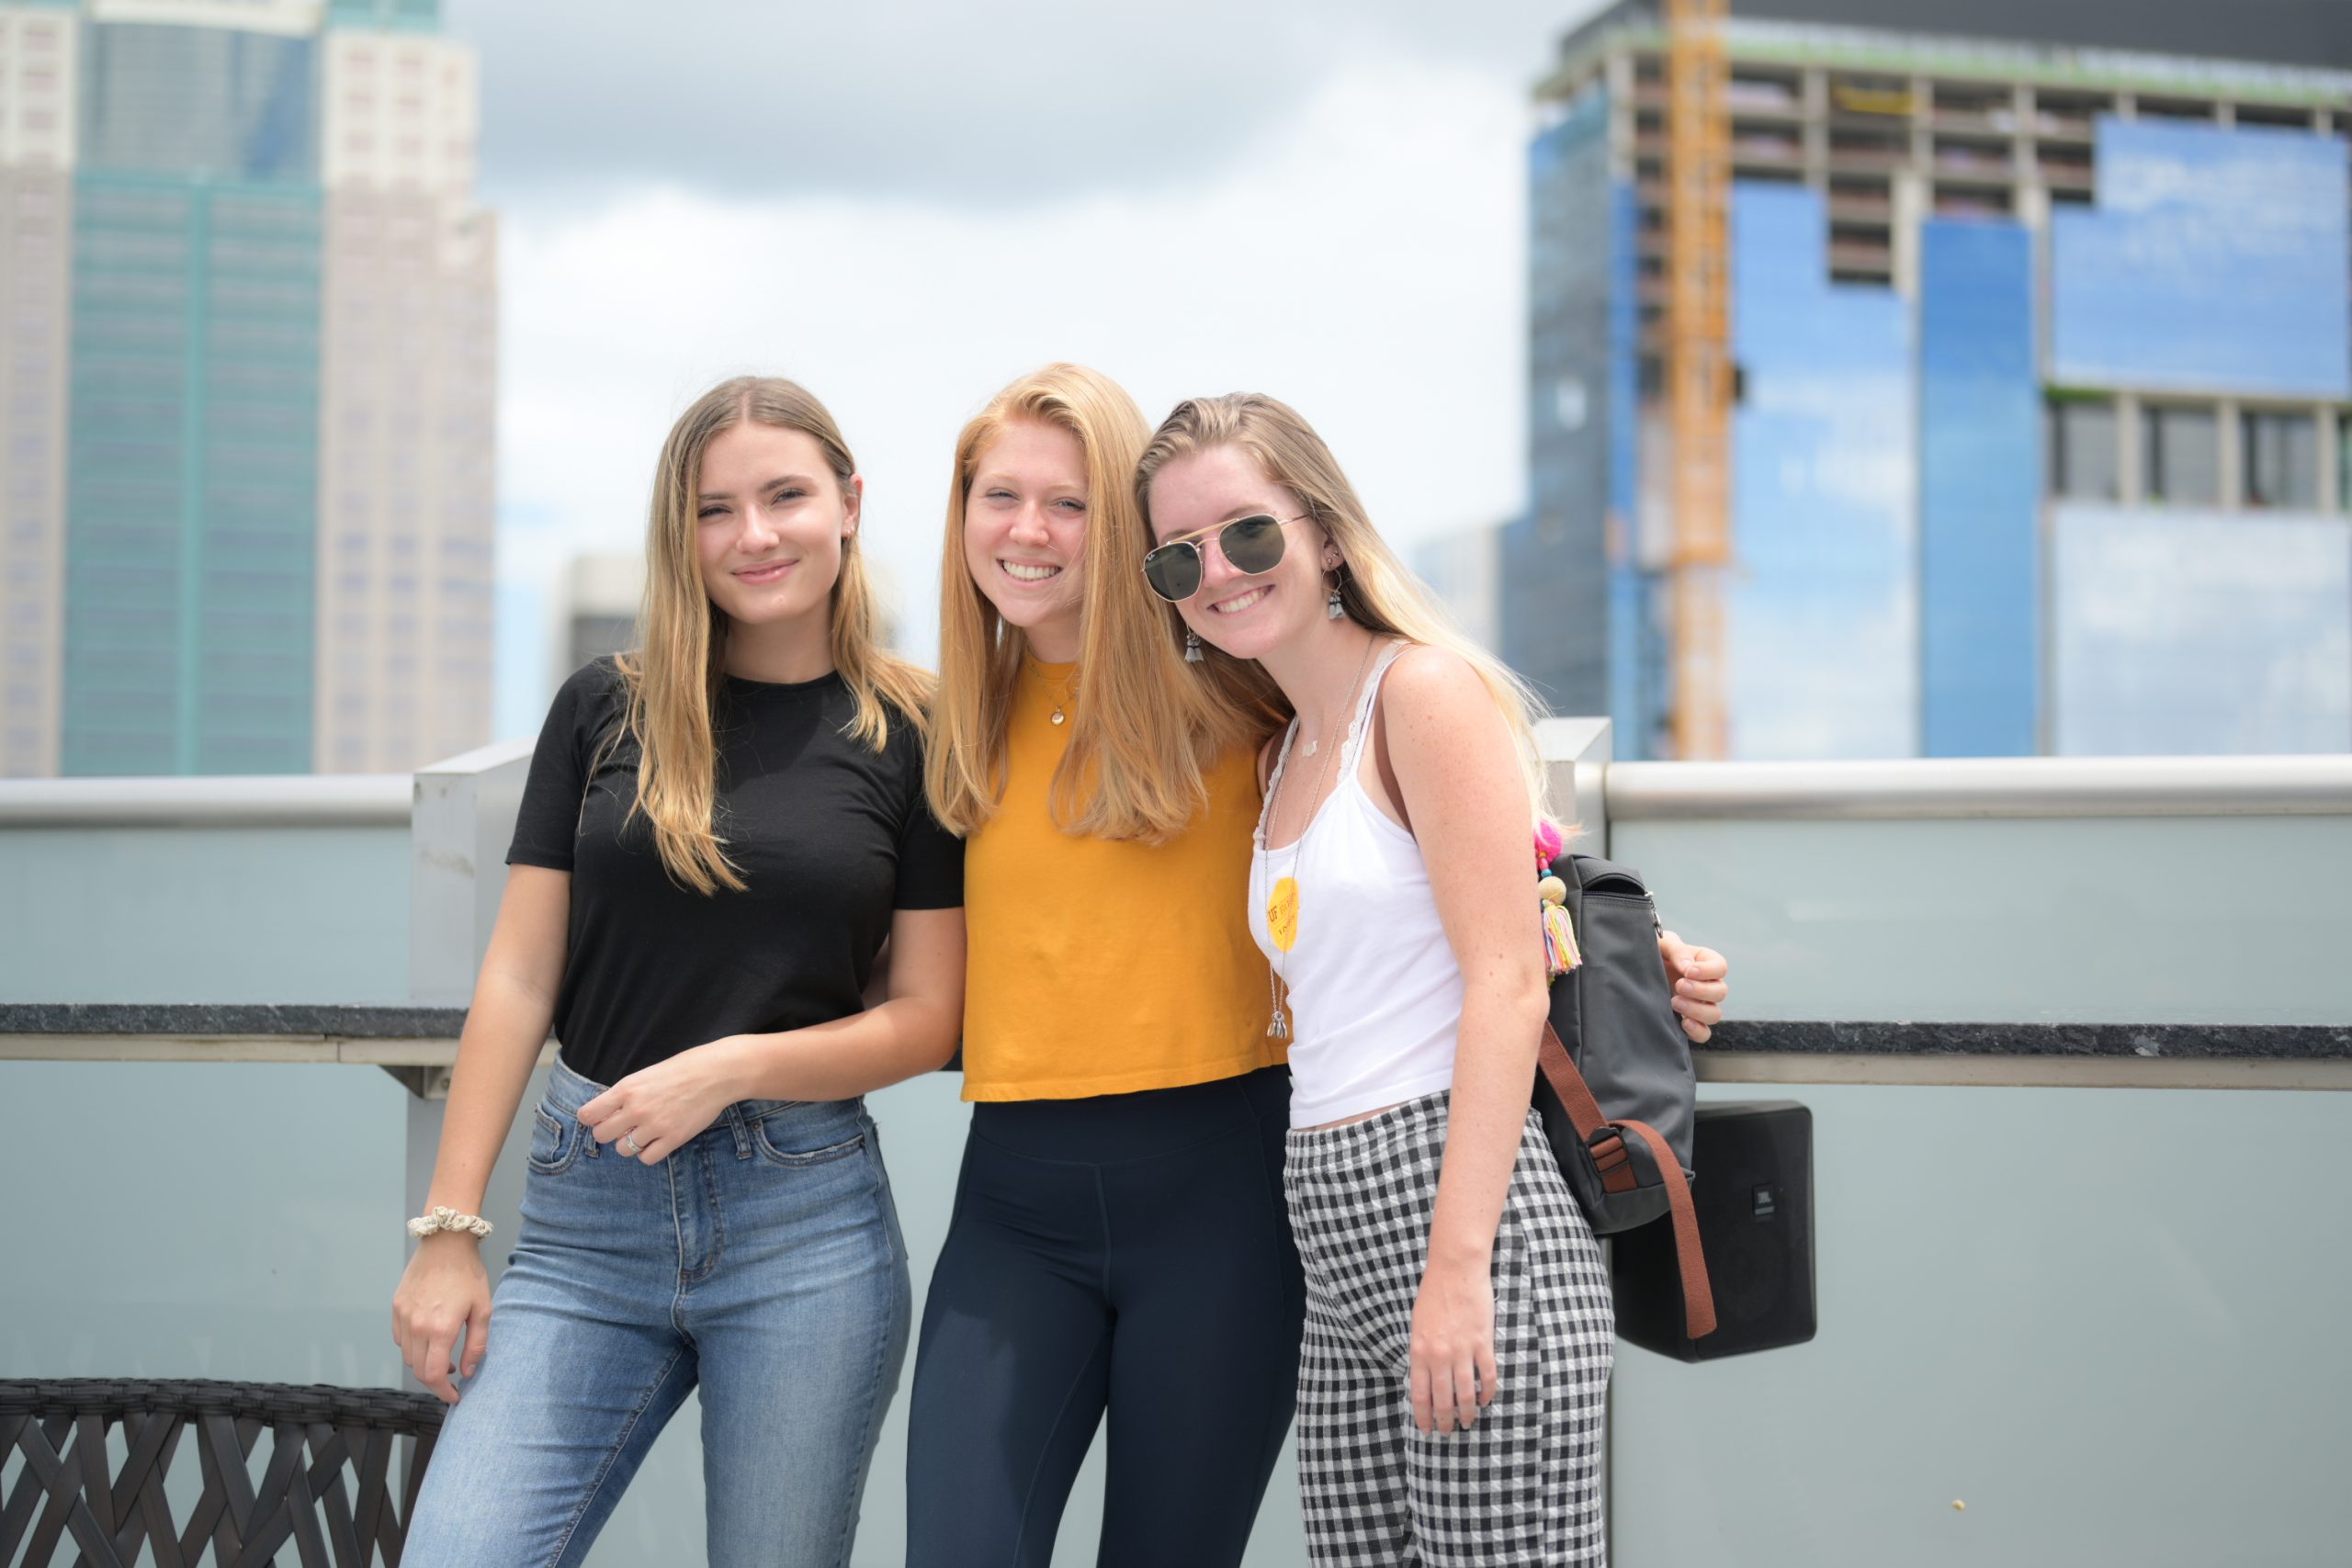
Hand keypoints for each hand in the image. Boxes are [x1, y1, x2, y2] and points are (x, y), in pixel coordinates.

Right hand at [393, 1232, 489, 1403]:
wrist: (446, 1242)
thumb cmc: (468, 1274)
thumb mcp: (483, 1310)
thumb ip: (476, 1345)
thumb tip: (466, 1372)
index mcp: (440, 1329)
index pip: (433, 1376)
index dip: (443, 1392)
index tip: (454, 1397)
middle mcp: (416, 1326)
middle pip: (418, 1370)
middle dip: (435, 1380)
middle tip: (452, 1377)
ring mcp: (403, 1317)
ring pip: (408, 1356)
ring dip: (424, 1363)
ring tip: (443, 1356)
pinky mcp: (396, 1308)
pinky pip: (400, 1339)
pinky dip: (412, 1347)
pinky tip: (428, 1338)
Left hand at [577, 1040, 742, 1163]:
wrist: (716, 1073)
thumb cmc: (682, 1069)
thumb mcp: (645, 1074)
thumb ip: (625, 1094)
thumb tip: (607, 1114)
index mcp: (626, 1089)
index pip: (588, 1114)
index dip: (592, 1118)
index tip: (601, 1117)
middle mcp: (636, 1109)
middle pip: (602, 1135)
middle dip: (609, 1133)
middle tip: (623, 1127)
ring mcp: (655, 1125)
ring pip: (623, 1150)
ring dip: (629, 1144)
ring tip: (643, 1133)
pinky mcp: (673, 1138)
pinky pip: (646, 1159)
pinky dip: (648, 1153)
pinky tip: (656, 1141)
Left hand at [1408, 1258, 1497, 1433]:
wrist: (1455, 1271)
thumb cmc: (1434, 1294)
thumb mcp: (1417, 1325)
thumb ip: (1421, 1352)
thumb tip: (1425, 1377)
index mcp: (1420, 1351)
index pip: (1420, 1394)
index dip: (1424, 1416)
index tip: (1427, 1430)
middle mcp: (1439, 1355)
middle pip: (1443, 1399)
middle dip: (1445, 1420)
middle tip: (1448, 1432)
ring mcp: (1462, 1350)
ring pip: (1465, 1393)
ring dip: (1466, 1412)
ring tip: (1467, 1422)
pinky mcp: (1483, 1343)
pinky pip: (1487, 1376)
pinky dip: (1487, 1392)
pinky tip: (1485, 1400)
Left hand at [1659, 931, 1728, 1043]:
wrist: (1635, 973)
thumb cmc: (1654, 954)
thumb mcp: (1663, 944)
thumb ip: (1678, 950)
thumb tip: (1688, 967)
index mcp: (1704, 963)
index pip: (1720, 967)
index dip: (1708, 971)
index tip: (1688, 971)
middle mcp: (1706, 985)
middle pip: (1720, 992)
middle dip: (1700, 990)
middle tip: (1679, 985)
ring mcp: (1700, 1005)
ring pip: (1714, 1014)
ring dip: (1697, 1010)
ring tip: (1674, 1002)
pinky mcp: (1690, 1022)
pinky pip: (1704, 1033)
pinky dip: (1697, 1030)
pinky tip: (1683, 1022)